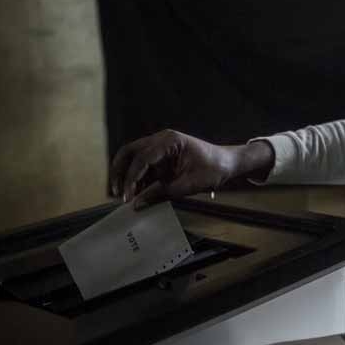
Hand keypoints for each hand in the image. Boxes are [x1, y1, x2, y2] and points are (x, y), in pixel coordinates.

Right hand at [109, 130, 271, 207]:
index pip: (142, 158)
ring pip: (133, 158)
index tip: (128, 197)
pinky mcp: (161, 157)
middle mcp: (161, 140)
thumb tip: (137, 204)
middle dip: (120, 172)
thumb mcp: (188, 185)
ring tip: (127, 197)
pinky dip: (138, 179)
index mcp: (170, 141)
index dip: (132, 178)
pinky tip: (138, 194)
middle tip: (116, 192)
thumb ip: (162, 194)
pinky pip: (144, 166)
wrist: (228, 163)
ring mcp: (160, 147)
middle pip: (130, 152)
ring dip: (128, 176)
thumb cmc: (213, 170)